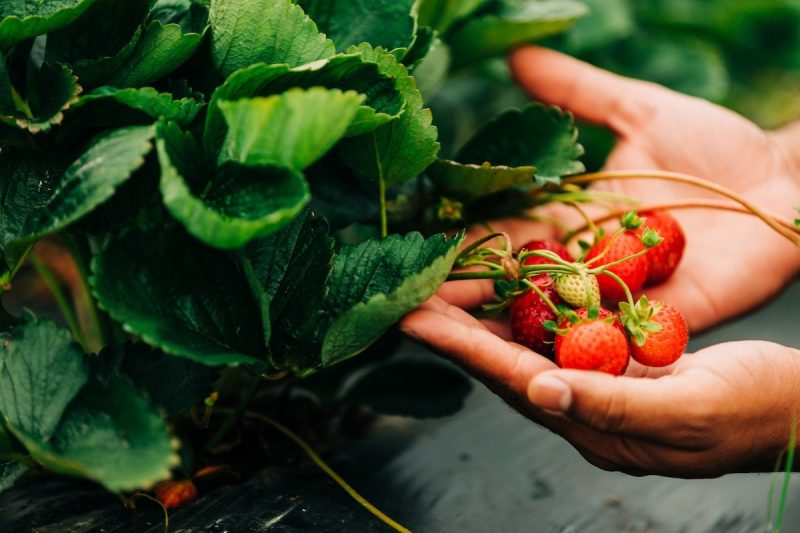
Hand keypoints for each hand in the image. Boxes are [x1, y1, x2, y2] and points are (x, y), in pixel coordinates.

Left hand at [401, 297, 799, 476]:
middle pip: (501, 361)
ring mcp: (597, 381)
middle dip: (452, 327)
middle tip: (406, 292)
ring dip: (481, 315)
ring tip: (443, 284)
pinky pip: (557, 331)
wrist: (795, 407)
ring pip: (523, 344)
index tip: (409, 317)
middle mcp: (583, 404)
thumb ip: (613, 406)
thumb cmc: (754, 411)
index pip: (508, 379)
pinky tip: (509, 284)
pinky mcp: (615, 361)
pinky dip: (527, 306)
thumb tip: (539, 391)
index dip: (456, 346)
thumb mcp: (690, 411)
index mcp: (592, 423)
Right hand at [441, 46, 799, 331]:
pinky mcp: (655, 325)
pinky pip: (603, 343)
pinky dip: (562, 353)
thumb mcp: (640, 111)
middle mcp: (585, 267)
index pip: (503, 239)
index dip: (459, 249)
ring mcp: (618, 300)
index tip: (412, 257)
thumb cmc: (717, 147)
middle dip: (460, 299)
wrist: (785, 184)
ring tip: (442, 338)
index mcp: (573, 223)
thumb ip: (579, 91)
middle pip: (512, 288)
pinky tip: (517, 365)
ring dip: (494, 331)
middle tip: (406, 310)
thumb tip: (519, 56)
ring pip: (546, 321)